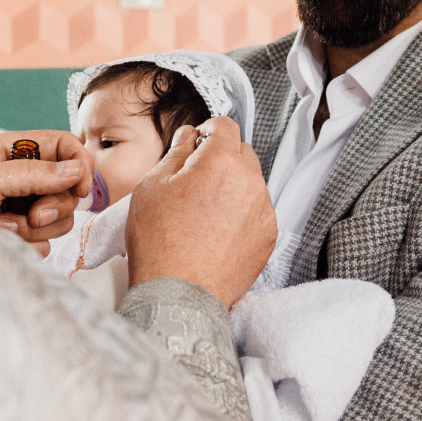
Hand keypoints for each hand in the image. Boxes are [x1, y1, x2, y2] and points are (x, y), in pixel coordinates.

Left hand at [0, 130, 93, 247]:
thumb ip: (31, 173)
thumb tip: (75, 170)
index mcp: (13, 151)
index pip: (64, 146)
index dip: (78, 164)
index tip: (79, 188)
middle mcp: (22, 177)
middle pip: (68, 187)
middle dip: (54, 204)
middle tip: (32, 215)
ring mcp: (23, 208)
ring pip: (61, 219)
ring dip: (35, 227)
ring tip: (1, 225)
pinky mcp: (20, 237)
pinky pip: (46, 243)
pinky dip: (26, 245)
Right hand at [125, 117, 275, 307]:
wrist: (179, 294)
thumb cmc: (160, 243)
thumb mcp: (152, 186)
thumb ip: (176, 152)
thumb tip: (189, 138)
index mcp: (221, 162)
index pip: (225, 126)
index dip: (208, 130)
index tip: (199, 141)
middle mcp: (250, 182)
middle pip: (242, 153)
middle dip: (222, 159)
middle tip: (196, 180)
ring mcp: (263, 211)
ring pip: (251, 184)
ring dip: (233, 187)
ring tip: (204, 212)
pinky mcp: (268, 236)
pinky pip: (257, 212)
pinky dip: (242, 214)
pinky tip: (217, 231)